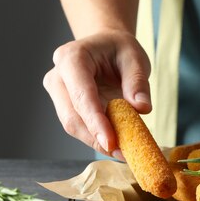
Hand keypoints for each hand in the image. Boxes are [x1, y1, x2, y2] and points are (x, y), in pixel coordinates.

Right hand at [43, 31, 150, 156]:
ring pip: (72, 126)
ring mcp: (58, 93)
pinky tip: (116, 145)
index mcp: (72, 58)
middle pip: (71, 116)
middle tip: (123, 153)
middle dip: (95, 137)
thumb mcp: (135, 58)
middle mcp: (57, 76)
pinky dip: (97, 138)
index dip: (95, 121)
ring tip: (123, 152)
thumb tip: (142, 108)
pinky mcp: (64, 107)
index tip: (110, 142)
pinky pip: (79, 127)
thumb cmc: (119, 49)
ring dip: (96, 142)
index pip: (81, 94)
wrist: (106, 46)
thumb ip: (138, 82)